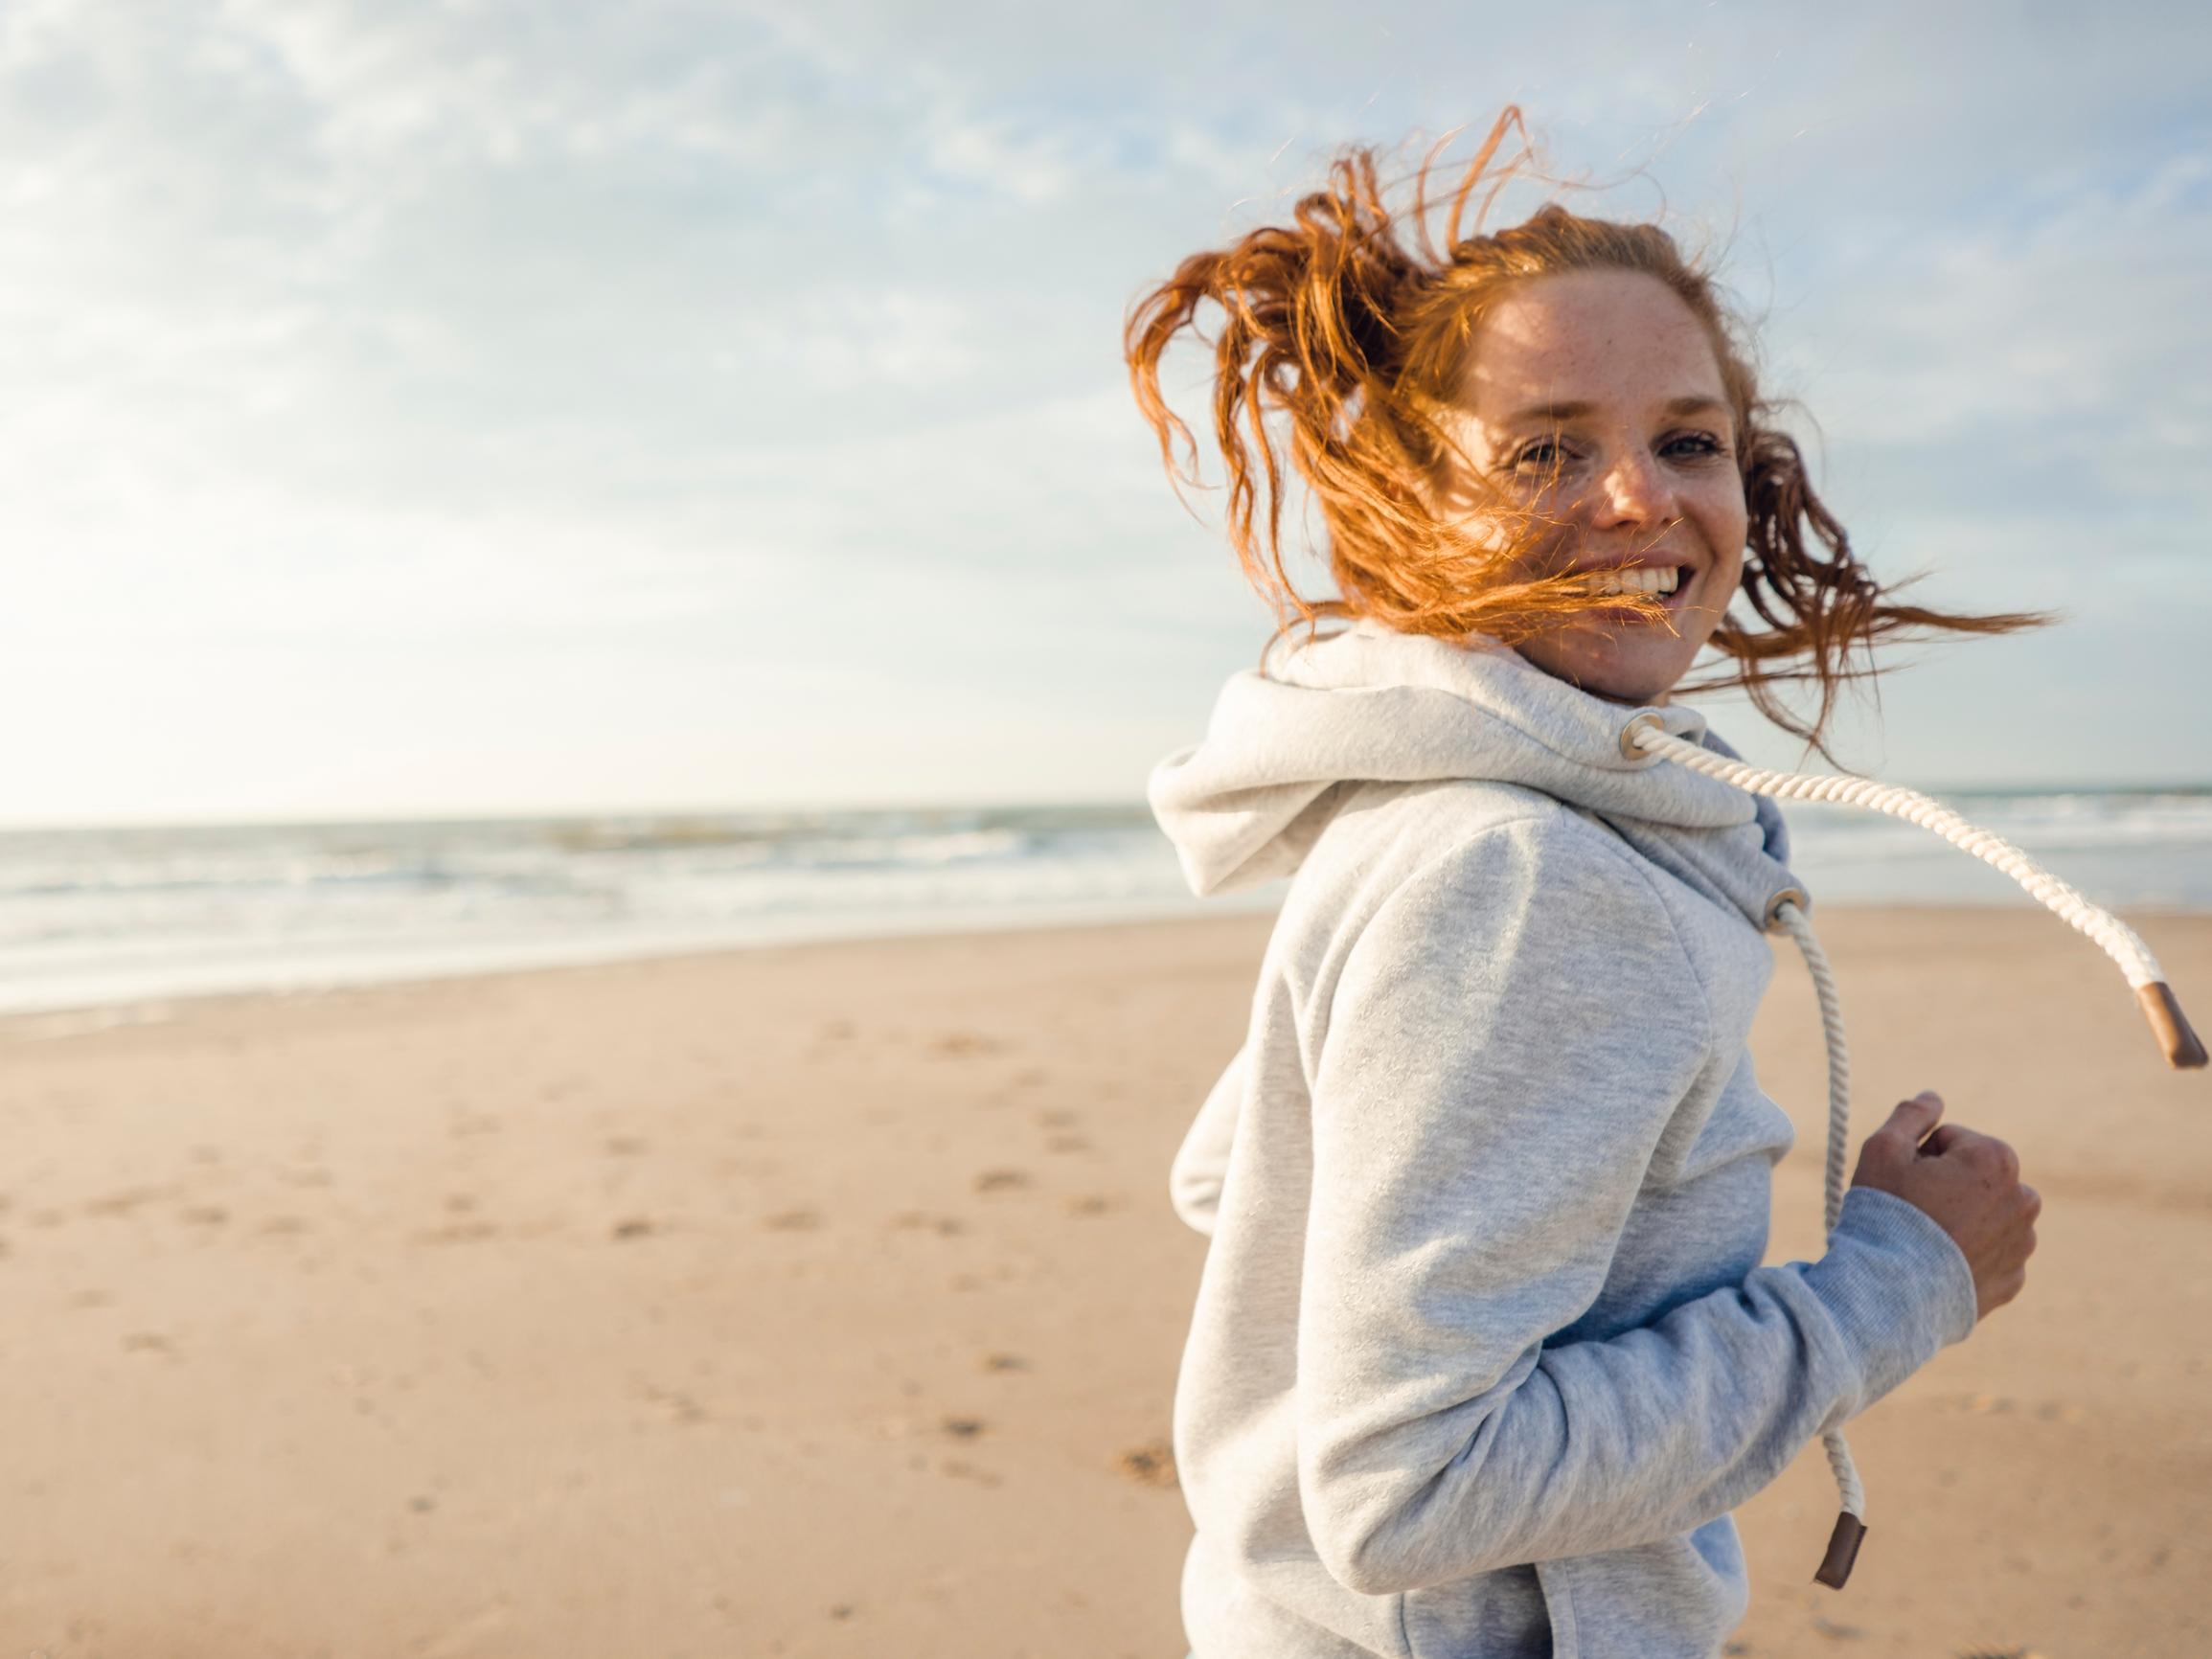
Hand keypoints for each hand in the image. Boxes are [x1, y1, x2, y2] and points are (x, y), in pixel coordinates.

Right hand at [1848, 1090, 2039, 1321]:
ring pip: (1983, 1214)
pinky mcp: (2014, 1279)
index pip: (1950, 1140)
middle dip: (1946, 1184)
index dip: (1918, 1157)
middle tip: (1912, 1210)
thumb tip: (1933, 1096)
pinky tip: (1937, 1264)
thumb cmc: (1888, 1215)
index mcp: (1996, 1160)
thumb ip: (1911, 1115)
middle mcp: (2023, 1199)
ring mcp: (2023, 1243)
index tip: (1904, 1182)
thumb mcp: (1883, 1150)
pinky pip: (1989, 1253)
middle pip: (1972, 1175)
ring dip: (1960, 1217)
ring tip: (1923, 1240)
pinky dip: (1967, 1253)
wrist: (1893, 1294)